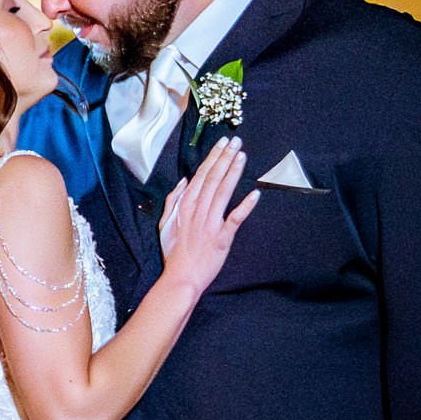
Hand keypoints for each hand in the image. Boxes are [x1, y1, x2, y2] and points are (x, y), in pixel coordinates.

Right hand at [157, 138, 258, 299]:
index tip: (222, 143)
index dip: (213, 157)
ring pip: (223, 192)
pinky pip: (235, 218)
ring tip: (242, 156)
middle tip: (236, 141)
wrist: (181, 278)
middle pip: (213, 178)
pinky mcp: (222, 237)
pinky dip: (245, 206)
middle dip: (225, 157)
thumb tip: (184, 181)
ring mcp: (210, 223)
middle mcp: (197, 210)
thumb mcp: (165, 224)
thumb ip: (173, 200)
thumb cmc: (173, 253)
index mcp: (184, 206)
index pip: (201, 175)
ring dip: (234, 172)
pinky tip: (255, 193)